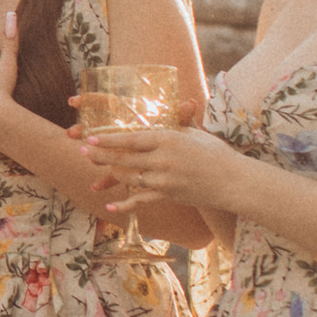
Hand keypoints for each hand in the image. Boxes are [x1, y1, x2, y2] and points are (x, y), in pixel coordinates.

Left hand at [89, 121, 237, 226]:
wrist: (233, 181)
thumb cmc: (216, 153)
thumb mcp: (194, 134)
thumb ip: (175, 124)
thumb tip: (165, 110)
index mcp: (168, 139)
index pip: (131, 138)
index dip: (108, 139)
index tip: (90, 137)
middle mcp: (162, 159)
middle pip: (124, 158)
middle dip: (100, 155)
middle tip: (82, 150)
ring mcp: (164, 180)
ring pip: (129, 178)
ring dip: (110, 174)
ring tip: (95, 170)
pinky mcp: (168, 196)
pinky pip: (141, 200)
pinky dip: (125, 204)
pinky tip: (110, 206)